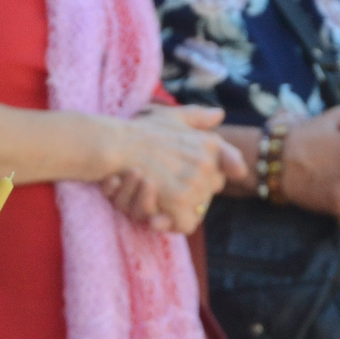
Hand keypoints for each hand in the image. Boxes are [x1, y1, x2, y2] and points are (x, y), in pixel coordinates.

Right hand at [98, 104, 241, 234]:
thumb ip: (197, 117)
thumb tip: (220, 114)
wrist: (117, 143)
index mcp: (209, 144)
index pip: (222, 174)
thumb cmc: (140, 130)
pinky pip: (186, 224)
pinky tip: (157, 216)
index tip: (187, 186)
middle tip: (165, 193)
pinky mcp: (178, 199)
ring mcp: (194, 181)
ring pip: (198, 211)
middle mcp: (207, 162)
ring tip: (157, 202)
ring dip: (178, 211)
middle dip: (192, 198)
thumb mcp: (172, 116)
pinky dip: (172, 224)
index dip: (205, 183)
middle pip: (209, 195)